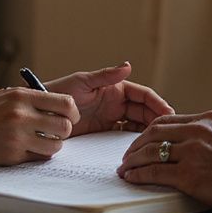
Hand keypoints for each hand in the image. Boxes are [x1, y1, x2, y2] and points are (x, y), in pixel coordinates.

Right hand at [0, 87, 78, 164]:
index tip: (70, 117)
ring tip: (44, 141)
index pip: (65, 103)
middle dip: (64, 131)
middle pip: (65, 127)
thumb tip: (64, 107)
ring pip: (55, 146)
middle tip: (57, 132)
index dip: (72, 112)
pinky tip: (28, 149)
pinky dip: (38, 154)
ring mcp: (17, 137)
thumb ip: (34, 99)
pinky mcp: (13, 155)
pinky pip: (39, 158)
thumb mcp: (8, 97)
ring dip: (53, 145)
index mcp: (22, 96)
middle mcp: (22, 115)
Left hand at [44, 61, 174, 135]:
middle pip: (144, 111)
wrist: (43, 113)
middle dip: (157, 120)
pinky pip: (124, 136)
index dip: (157, 103)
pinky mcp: (104, 132)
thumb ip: (106, 75)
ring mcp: (111, 118)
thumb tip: (128, 64)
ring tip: (157, 142)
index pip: (143, 95)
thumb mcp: (83, 82)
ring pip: (137, 124)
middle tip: (167, 133)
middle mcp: (116, 102)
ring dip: (147, 131)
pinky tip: (140, 148)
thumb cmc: (60, 92)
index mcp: (116, 88)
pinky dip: (134, 140)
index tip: (168, 114)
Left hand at [116, 111, 211, 212]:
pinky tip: (132, 177)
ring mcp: (191, 152)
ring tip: (125, 167)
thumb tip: (201, 141)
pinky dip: (139, 174)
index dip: (151, 130)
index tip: (144, 140)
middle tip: (128, 154)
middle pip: (155, 132)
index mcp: (207, 119)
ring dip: (133, 159)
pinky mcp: (189, 175)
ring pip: (151, 151)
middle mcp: (197, 131)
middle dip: (136, 143)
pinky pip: (155, 171)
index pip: (169, 120)